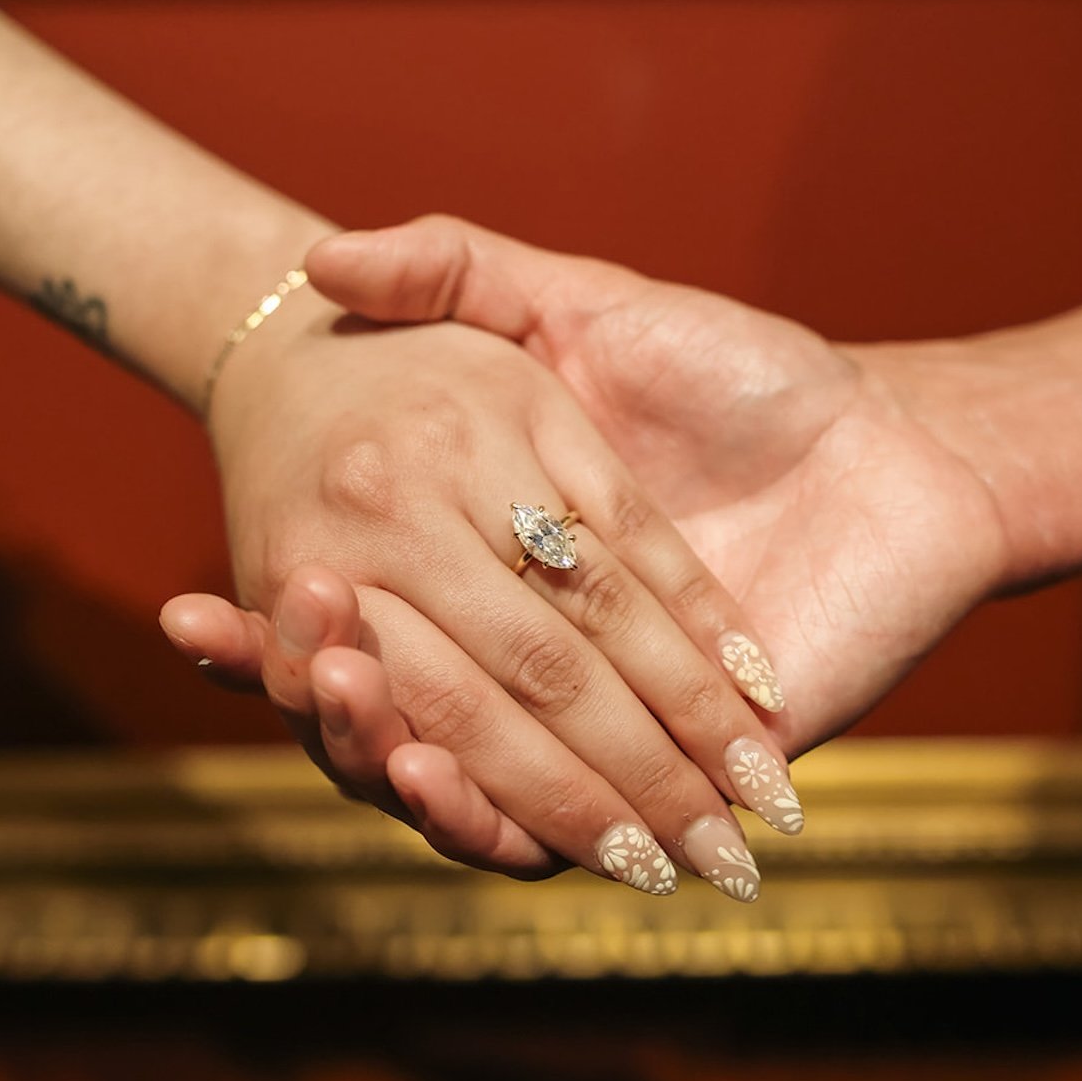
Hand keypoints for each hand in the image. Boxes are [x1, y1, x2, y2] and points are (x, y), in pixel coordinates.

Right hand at [296, 216, 1012, 755]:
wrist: (893, 444)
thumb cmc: (740, 372)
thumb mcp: (580, 306)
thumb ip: (461, 273)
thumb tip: (319, 255)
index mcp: (488, 565)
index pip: (357, 620)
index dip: (271, 624)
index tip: (188, 612)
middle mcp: (525, 653)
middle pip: (390, 709)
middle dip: (311, 689)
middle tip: (231, 650)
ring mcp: (594, 722)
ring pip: (454, 776)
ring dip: (378, 757)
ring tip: (329, 700)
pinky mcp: (664, 775)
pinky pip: (556, 825)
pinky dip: (486, 815)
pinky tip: (424, 774)